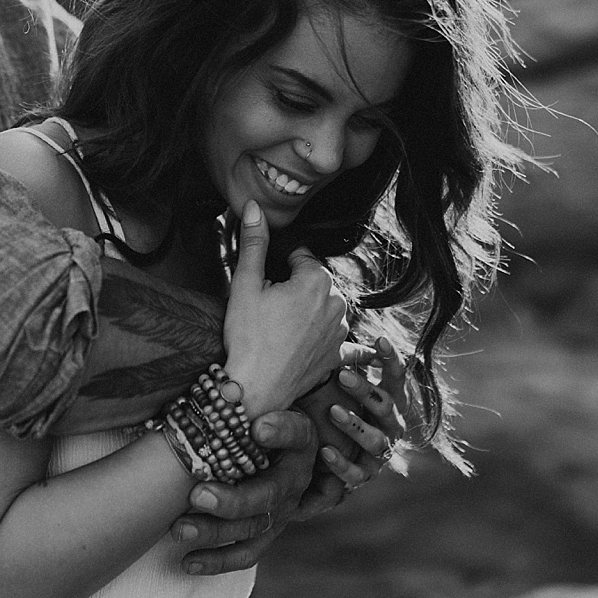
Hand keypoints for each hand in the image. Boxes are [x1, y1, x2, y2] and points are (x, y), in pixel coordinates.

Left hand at [169, 408, 316, 574]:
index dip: (280, 432)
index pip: (296, 435)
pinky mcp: (265, 533)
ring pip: (251, 529)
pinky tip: (187, 562)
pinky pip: (244, 554)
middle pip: (267, 495)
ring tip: (179, 528)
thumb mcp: (266, 400)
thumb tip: (242, 410)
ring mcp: (280, 512)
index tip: (257, 427)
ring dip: (214, 531)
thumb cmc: (261, 416)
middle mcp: (294, 482)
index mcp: (299, 444)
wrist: (274, 446)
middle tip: (196, 494)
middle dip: (231, 500)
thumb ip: (249, 400)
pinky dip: (216, 561)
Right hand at [221, 201, 347, 415]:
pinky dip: (343, 343)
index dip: (278, 267)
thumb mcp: (244, 284)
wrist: (254, 388)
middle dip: (295, 288)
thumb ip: (254, 242)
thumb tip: (255, 208)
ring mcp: (341, 331)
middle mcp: (337, 303)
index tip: (265, 285)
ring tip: (281, 329)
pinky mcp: (338, 355)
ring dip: (310, 311)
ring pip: (325, 307)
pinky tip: (353, 350)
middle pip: (314, 281)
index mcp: (317, 280)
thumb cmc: (247, 337)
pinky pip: (347, 343)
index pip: (300, 257)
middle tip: (269, 309)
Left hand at [294, 337, 407, 499]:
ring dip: (355, 425)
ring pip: (375, 440)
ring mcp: (380, 453)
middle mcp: (392, 426)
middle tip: (342, 375)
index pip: (398, 377)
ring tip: (333, 411)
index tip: (380, 339)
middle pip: (386, 407)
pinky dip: (341, 464)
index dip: (392, 359)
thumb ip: (345, 362)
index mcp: (392, 400)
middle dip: (365, 391)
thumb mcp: (344, 384)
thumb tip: (328, 325)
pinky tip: (324, 451)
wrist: (338, 457)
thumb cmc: (341, 406)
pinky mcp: (364, 476)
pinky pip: (356, 474)